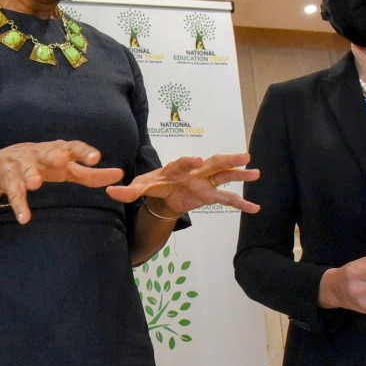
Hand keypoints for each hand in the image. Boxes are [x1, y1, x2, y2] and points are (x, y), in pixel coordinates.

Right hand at [0, 141, 125, 223]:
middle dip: (54, 156)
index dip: (83, 152)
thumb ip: (91, 174)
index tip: (96, 158)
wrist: (0, 166)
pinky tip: (25, 218)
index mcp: (56, 150)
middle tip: (62, 160)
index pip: (72, 147)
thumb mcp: (66, 169)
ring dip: (31, 176)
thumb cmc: (42, 165)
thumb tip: (119, 175)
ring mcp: (22, 167)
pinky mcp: (9, 181)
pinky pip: (15, 194)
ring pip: (27, 171)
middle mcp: (39, 155)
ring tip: (35, 184)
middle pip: (47, 153)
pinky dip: (19, 206)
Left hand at [105, 153, 259, 216]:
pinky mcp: (211, 194)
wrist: (164, 193)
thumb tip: (109, 192)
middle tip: (243, 156)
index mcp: (177, 168)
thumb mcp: (140, 187)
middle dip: (227, 160)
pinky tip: (255, 208)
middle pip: (212, 163)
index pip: (183, 163)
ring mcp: (206, 182)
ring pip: (225, 176)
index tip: (197, 160)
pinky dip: (241, 204)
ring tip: (256, 173)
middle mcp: (195, 171)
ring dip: (240, 175)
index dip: (189, 161)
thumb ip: (128, 191)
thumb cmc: (153, 185)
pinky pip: (228, 199)